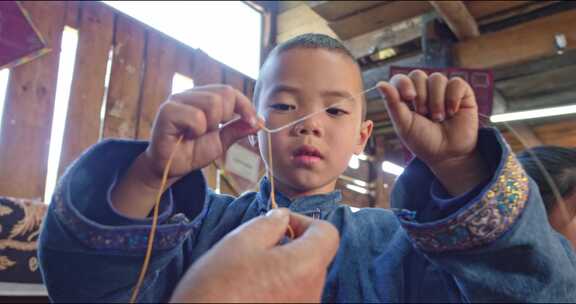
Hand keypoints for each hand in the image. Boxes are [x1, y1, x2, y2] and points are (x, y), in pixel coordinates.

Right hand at [142, 85, 259, 184]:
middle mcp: (190, 94)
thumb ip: (238, 128)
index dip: (245, 105)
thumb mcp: (221, 141)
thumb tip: (261, 121)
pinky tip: (186, 136)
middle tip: (211, 132)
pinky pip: (196, 116)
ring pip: (212, 103)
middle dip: (225, 118)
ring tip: (197, 135)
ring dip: (211, 125)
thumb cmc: (192, 152)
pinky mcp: (167, 111)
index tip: (254, 122)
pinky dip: (197, 130)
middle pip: (224, 94)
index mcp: (203, 97)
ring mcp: (177, 100)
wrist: (170, 169)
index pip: (230, 91)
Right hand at [170, 208, 339, 302]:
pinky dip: (276, 290)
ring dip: (281, 269)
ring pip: (302, 280)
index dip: (304, 221)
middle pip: (315, 258)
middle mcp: (312, 294)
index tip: (278, 225)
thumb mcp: (237, 242)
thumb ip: (267, 224)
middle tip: (257, 247)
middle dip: (291, 245)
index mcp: (305, 267)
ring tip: (248, 274)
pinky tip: (249, 293)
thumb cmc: (216, 289)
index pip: (327, 234)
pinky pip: (292, 298)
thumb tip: (281, 217)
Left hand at [378, 70, 487, 195]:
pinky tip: (452, 112)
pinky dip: (452, 98)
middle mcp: (424, 90)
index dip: (403, 83)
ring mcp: (443, 90)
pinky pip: (456, 83)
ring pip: (437, 78)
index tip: (409, 97)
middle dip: (420, 96)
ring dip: (436, 100)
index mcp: (407, 97)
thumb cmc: (423, 140)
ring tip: (439, 118)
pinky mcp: (462, 93)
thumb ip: (393, 104)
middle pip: (418, 75)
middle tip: (424, 114)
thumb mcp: (404, 125)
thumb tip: (380, 83)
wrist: (447, 154)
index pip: (400, 78)